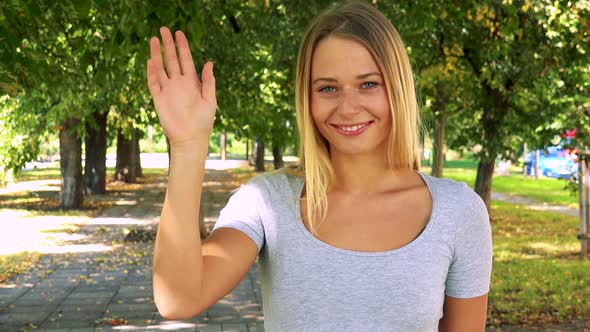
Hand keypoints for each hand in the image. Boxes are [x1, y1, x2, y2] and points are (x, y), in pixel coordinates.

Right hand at [147, 27, 216, 147]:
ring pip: (161, 68)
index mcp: (192, 82)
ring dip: (157, 55)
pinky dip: (152, 73)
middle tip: (164, 29)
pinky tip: (150, 61)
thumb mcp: (210, 100)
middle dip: (168, 45)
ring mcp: (168, 90)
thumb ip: (208, 81)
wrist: (190, 139)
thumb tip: (209, 62)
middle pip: (172, 60)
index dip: (182, 46)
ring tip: (154, 40)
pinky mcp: (159, 99)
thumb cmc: (203, 122)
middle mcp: (179, 84)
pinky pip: (154, 83)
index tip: (179, 33)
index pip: (186, 59)